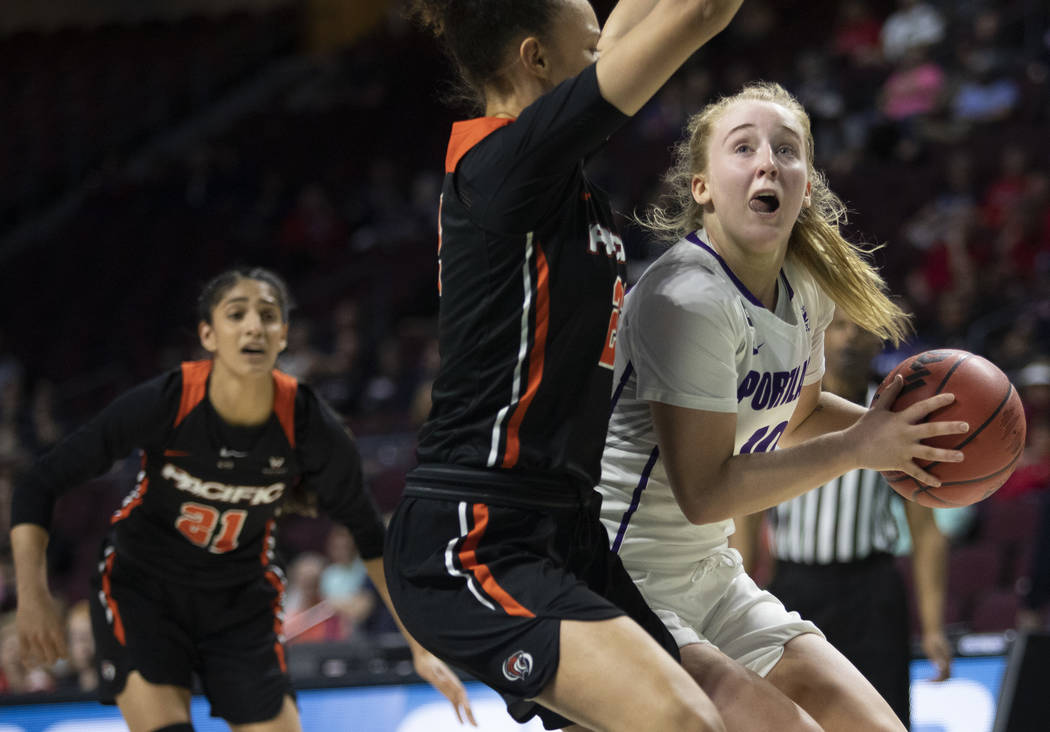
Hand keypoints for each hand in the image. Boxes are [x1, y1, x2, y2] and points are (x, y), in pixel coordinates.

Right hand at [16, 590, 66, 667]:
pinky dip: (28, 662)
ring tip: (44, 660)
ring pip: (39, 658)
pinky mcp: (22, 636)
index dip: (64, 656)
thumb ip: (59, 633)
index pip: (62, 651)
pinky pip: (24, 654)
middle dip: (54, 660)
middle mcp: (45, 635)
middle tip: (54, 659)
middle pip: (51, 657)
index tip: (65, 658)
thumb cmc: (49, 607)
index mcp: (57, 631)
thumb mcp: (58, 619)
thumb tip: (60, 648)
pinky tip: (31, 665)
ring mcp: (32, 637)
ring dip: (43, 661)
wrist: (33, 597)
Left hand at [412, 648, 476, 725]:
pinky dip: (459, 713)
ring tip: (474, 725)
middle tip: (475, 724)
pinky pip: (455, 705)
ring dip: (468, 715)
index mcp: (451, 680)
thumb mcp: (430, 668)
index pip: (461, 692)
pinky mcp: (447, 692)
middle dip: (470, 712)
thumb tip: (444, 681)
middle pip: (464, 700)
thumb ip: (437, 674)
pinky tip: (461, 722)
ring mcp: (451, 689)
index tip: (468, 710)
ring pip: (462, 704)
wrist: (425, 658)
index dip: (465, 701)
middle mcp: (454, 685)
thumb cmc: (427, 662)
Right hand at [851, 375, 968, 485]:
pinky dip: (927, 479)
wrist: (851, 447)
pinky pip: (916, 472)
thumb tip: (900, 376)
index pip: (922, 407)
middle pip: (931, 430)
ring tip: (962, 456)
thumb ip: (891, 393)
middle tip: (966, 426)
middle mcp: (904, 434)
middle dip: (950, 427)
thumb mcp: (878, 408)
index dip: (937, 401)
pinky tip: (939, 483)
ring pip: (929, 453)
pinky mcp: (899, 463)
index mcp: (900, 419)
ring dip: (946, 455)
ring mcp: (903, 449)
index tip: (953, 397)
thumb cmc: (865, 426)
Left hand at [921, 631, 951, 681]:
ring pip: (947, 674)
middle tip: (928, 682)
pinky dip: (940, 674)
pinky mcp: (946, 657)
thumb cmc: (931, 639)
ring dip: (940, 679)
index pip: (944, 676)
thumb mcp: (930, 648)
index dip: (936, 681)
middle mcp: (949, 661)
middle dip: (938, 681)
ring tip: (929, 680)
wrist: (934, 630)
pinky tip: (933, 673)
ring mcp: (949, 659)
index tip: (927, 681)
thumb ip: (936, 658)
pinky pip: (946, 669)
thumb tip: (940, 668)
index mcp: (946, 660)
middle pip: (947, 676)